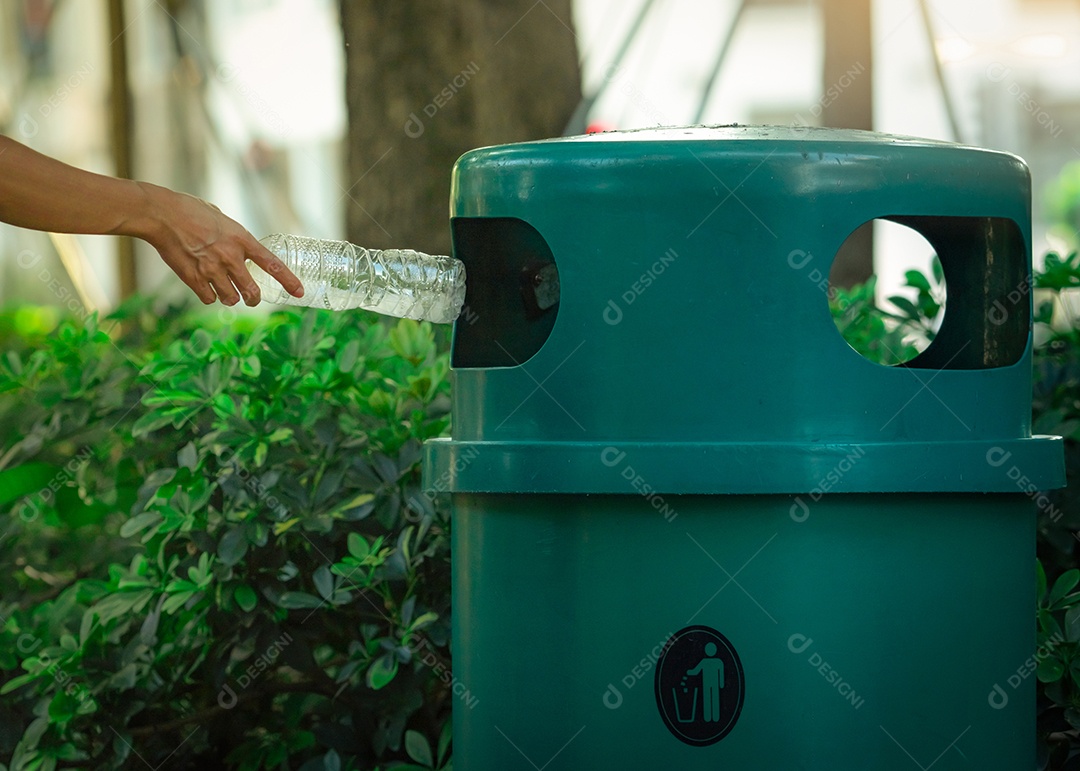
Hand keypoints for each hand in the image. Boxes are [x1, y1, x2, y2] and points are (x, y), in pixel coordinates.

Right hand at [135, 183, 303, 305]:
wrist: (162, 214)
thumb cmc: (189, 210)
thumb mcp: (220, 217)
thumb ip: (232, 234)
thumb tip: (236, 244)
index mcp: (242, 239)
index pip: (272, 264)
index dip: (288, 280)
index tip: (300, 292)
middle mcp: (231, 257)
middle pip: (252, 292)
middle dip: (254, 299)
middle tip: (251, 298)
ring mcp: (212, 269)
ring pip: (232, 299)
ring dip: (230, 297)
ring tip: (224, 289)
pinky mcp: (194, 278)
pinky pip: (210, 299)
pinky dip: (209, 296)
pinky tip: (204, 286)